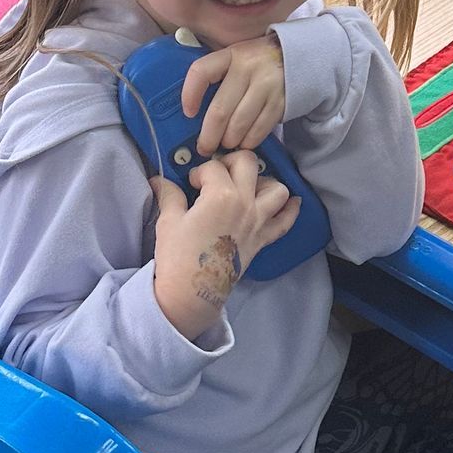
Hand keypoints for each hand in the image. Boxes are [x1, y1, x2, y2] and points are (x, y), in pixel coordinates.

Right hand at [151, 151, 298, 336]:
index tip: (191, 183)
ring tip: (247, 185)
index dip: (199, 171)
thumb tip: (160, 180)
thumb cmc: (178, 256)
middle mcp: (245, 203)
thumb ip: (170, 195)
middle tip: (218, 173)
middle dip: (231, 160)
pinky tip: (291, 201)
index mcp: (220, 195)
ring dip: (264, 181)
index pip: (213, 167)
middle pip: (248, 163)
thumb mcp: (169, 221)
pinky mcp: (263, 239)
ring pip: (276, 188)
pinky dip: (291, 209)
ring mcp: (258, 221)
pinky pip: (286, 221)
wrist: (193, 292)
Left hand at [182, 34, 287, 154]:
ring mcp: (267, 86)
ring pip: (239, 124)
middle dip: (209, 136)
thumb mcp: (236, 57)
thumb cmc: (256, 63)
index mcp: (231, 55)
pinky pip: (259, 130)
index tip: (188, 113)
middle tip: (204, 148)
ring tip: (225, 144)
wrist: (298, 57)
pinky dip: (248, 141)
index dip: (190, 94)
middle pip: (220, 110)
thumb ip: (218, 75)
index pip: (201, 72)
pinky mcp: (281, 102)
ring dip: (229, 141)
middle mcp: (248, 69)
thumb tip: (195, 109)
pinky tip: (243, 143)